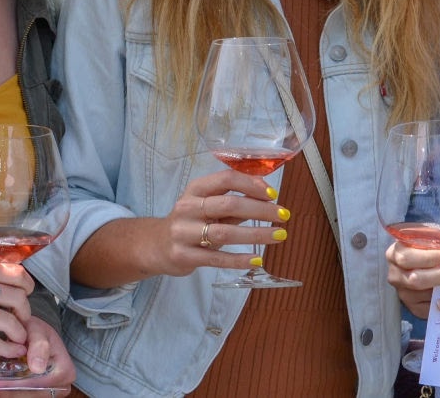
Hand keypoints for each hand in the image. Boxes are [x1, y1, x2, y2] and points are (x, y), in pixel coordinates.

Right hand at [0, 262, 34, 367]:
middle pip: (16, 295)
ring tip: (18, 339)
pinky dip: (8, 348)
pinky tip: (12, 351)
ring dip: (19, 333)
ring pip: (8, 319)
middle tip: (22, 323)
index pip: (14, 271)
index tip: (27, 297)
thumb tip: (19, 286)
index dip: (27, 285)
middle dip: (25, 312)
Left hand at [0, 317, 74, 395]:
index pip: (37, 386)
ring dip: (2, 396)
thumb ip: (39, 345)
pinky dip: (4, 395)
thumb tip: (37, 368)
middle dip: (5, 395)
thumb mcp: (38, 330)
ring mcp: (49, 393)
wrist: (35, 336)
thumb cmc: (37, 332)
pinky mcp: (37, 394)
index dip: (15, 387)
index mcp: (65, 372)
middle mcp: (60, 387)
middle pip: (30, 397)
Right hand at [156, 169, 290, 276]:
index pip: (226, 179)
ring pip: (225, 232)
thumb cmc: (189, 222)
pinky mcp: (184, 256)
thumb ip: (233, 200)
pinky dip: (239, 259)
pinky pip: (216, 258)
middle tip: (284, 215)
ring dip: (256, 234)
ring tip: (279, 235)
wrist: (155, 246)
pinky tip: (257, 259)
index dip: (251, 185)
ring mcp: (184, 233)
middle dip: (261, 210)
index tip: (273, 194)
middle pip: (229, 205)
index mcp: (195, 190)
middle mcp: (187, 208)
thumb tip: (267, 194)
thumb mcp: (206, 206)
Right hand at [385, 241, 439, 317]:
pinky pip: (431, 308)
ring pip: (426, 295)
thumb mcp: (427, 236)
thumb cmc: (426, 246)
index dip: (430, 257)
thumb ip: (437, 239)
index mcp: (394, 254)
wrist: (420, 262)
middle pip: (417, 279)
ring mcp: (403, 294)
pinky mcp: (414, 308)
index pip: (409, 258)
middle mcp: (395, 276)